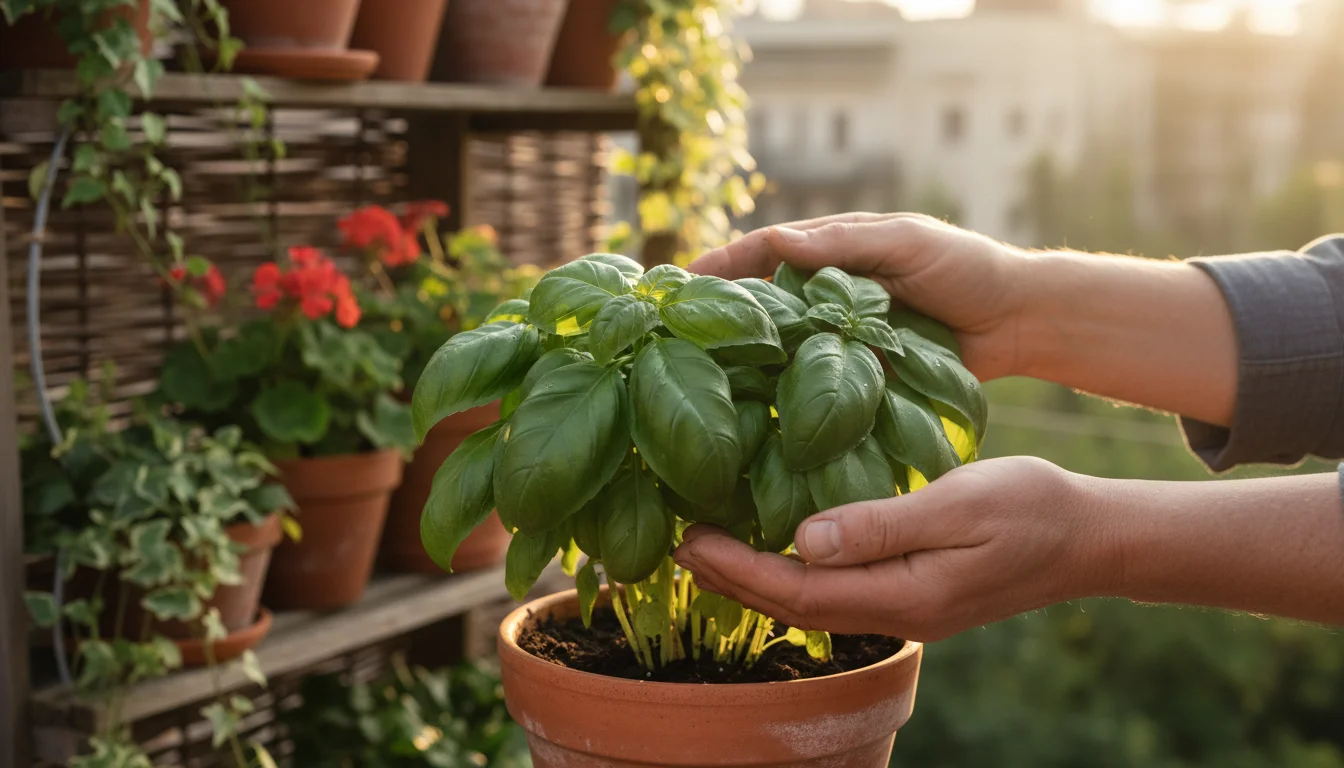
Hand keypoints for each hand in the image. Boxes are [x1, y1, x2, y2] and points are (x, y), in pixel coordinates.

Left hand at [672, 457, 1113, 641]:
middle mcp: (896, 611)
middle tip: (680, 545)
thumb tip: (802, 540)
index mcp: (903, 595)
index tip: (690, 542)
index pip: (799, 591)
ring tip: (709, 549)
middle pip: (795, 606)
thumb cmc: (1032, 508)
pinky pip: (836, 590)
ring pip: (813, 603)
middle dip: (732, 579)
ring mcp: (905, 606)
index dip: (738, 571)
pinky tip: (775, 546)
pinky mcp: (912, 592)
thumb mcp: (959, 504)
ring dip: (756, 579)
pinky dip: (792, 573)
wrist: (1090, 536)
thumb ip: (880, 525)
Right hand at [688, 212, 1028, 379]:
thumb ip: (845, 242)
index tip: (679, 283)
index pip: (764, 252)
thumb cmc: (966, 268)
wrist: (1018, 322)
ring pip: (785, 346)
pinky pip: (817, 382)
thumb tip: (778, 241)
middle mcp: (828, 293)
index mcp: (834, 251)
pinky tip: (759, 409)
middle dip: (721, 315)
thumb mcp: (906, 242)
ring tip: (704, 377)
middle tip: (673, 336)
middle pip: (763, 302)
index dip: (721, 266)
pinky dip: (789, 392)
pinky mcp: (859, 373)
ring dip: (749, 359)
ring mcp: (841, 335)